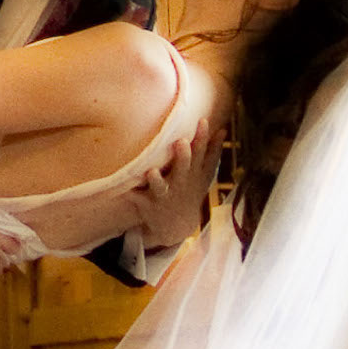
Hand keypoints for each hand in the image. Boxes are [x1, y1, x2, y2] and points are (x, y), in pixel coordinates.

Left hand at [128, 112, 217, 244]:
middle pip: (184, 169)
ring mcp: (165, 195)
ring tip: (152, 172)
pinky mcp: (148, 205)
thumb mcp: (205, 175)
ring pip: (161, 187)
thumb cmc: (189, 191)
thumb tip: (223, 130)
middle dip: (183, 157)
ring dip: (157, 180)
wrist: (176, 227)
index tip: (203, 121)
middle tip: (181, 142)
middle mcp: (181, 184)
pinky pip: (138, 199)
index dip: (203, 138)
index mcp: (195, 175)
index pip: (202, 154)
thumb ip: (212, 153)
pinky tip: (124, 189)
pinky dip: (132, 195)